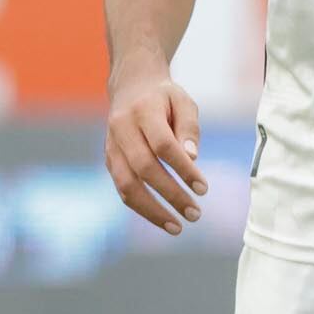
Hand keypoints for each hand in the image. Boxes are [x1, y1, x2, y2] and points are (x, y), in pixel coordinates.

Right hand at [104, 58, 206, 234]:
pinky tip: (162, 219)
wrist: (130, 85)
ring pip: (126, 183)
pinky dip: (141, 207)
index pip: (163, 144)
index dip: (183, 169)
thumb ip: (189, 127)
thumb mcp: (183, 101)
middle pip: (144, 167)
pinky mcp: (109, 158)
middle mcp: (122, 128)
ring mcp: (111, 144)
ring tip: (177, 227)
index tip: (204, 188)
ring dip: (151, 210)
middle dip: (171, 194)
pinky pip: (121, 187)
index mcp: (143, 110)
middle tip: (196, 214)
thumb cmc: (163, 97)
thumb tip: (192, 157)